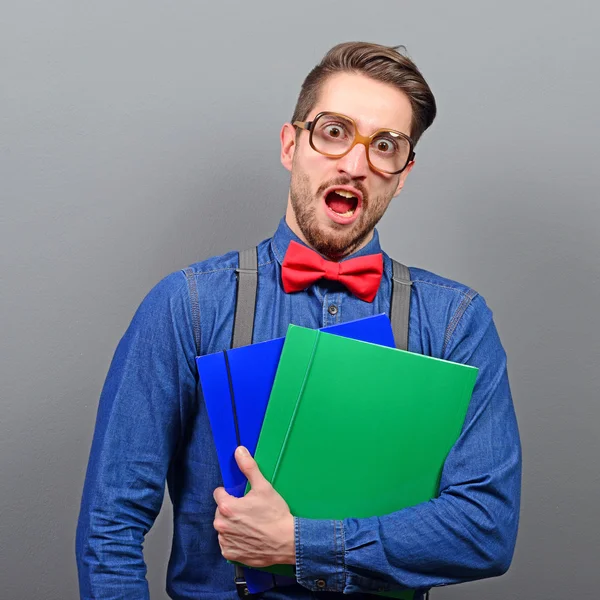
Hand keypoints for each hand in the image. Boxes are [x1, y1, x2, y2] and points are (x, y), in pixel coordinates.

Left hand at [213, 446, 295, 566]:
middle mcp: (221, 525)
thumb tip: (239, 451)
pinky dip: (235, 540)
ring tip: (251, 525)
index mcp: (226, 506)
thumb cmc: (275, 514)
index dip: (231, 494)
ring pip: (224, 527)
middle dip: (231, 509)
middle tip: (249, 512)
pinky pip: (227, 543)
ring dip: (233, 525)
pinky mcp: (230, 554)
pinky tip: (249, 537)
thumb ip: (248, 467)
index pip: (219, 493)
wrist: (287, 541)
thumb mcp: (263, 487)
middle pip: (220, 511)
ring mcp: (225, 541)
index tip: (242, 498)